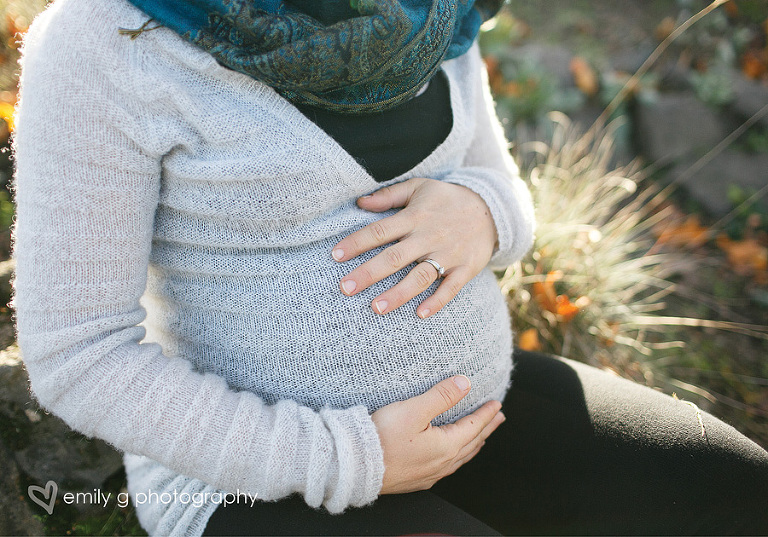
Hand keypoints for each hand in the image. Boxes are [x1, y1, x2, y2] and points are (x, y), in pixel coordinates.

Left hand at [331, 178, 496, 318]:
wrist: (492, 208)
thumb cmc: (446, 199)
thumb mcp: (419, 187)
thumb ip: (389, 196)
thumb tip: (359, 202)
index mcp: (414, 217)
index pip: (380, 231)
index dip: (357, 243)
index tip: (335, 255)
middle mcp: (429, 237)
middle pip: (395, 257)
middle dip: (369, 273)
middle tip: (345, 288)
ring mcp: (448, 254)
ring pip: (420, 276)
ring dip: (399, 293)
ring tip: (376, 308)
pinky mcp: (466, 268)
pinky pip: (451, 288)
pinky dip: (437, 301)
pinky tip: (420, 314)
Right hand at [372, 375, 504, 494]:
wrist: (355, 466)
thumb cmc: (382, 436)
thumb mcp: (414, 410)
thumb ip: (441, 396)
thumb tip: (465, 383)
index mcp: (446, 446)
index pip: (474, 426)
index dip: (487, 414)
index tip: (497, 404)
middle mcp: (442, 464)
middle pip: (472, 443)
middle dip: (486, 429)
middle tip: (499, 418)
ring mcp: (429, 474)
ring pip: (461, 458)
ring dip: (474, 444)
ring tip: (481, 437)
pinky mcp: (416, 480)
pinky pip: (447, 468)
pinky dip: (457, 457)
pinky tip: (451, 457)